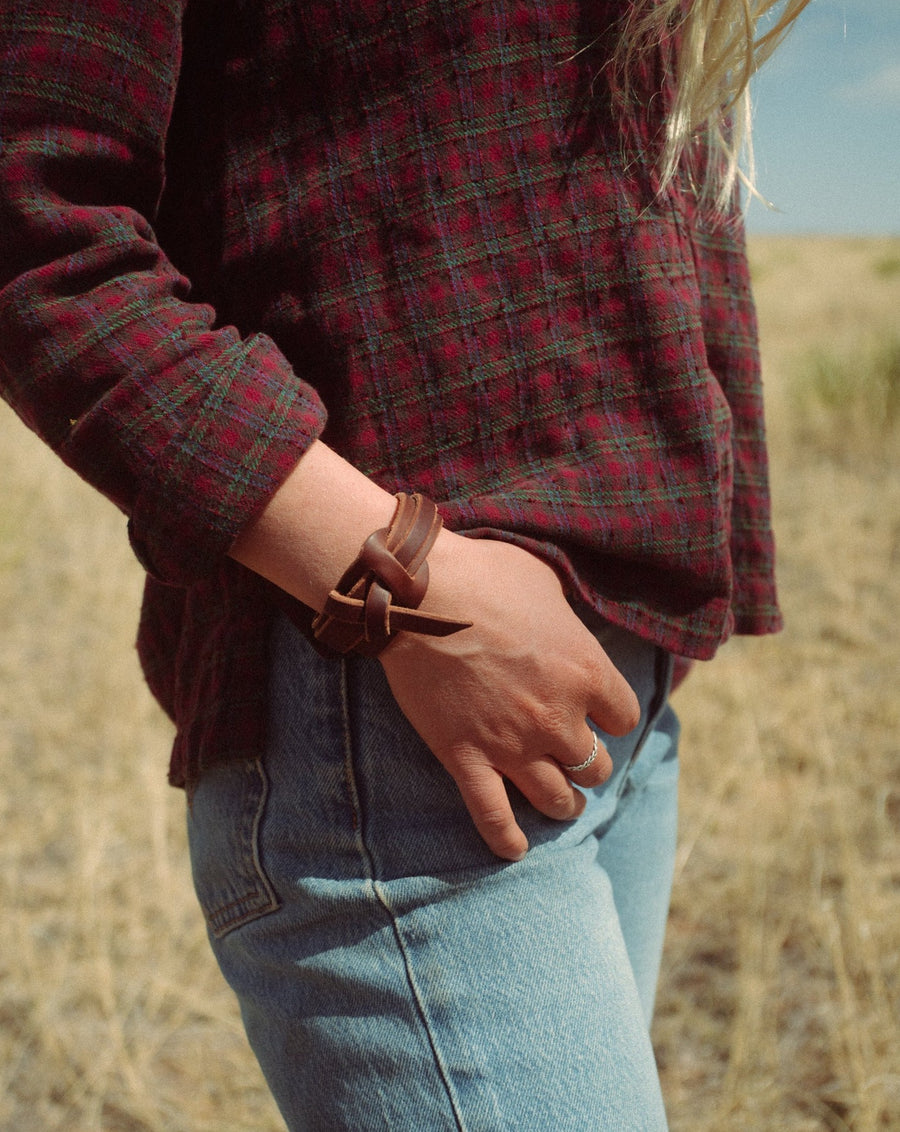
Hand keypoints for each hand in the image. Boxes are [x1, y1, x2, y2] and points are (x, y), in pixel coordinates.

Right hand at [379, 533, 640, 859]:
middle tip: (576, 758)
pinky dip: (506, 839)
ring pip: (557, 798)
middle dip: (588, 764)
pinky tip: (515, 849)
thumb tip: (568, 622)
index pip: (625, 717)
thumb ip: (568, 616)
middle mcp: (558, 717)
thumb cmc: (485, 575)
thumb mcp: (546, 581)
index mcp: (586, 672)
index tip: (599, 714)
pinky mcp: (466, 758)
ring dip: (564, 803)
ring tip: (561, 802)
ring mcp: (512, 745)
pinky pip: (493, 816)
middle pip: (594, 766)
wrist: (418, 594)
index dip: (611, 716)